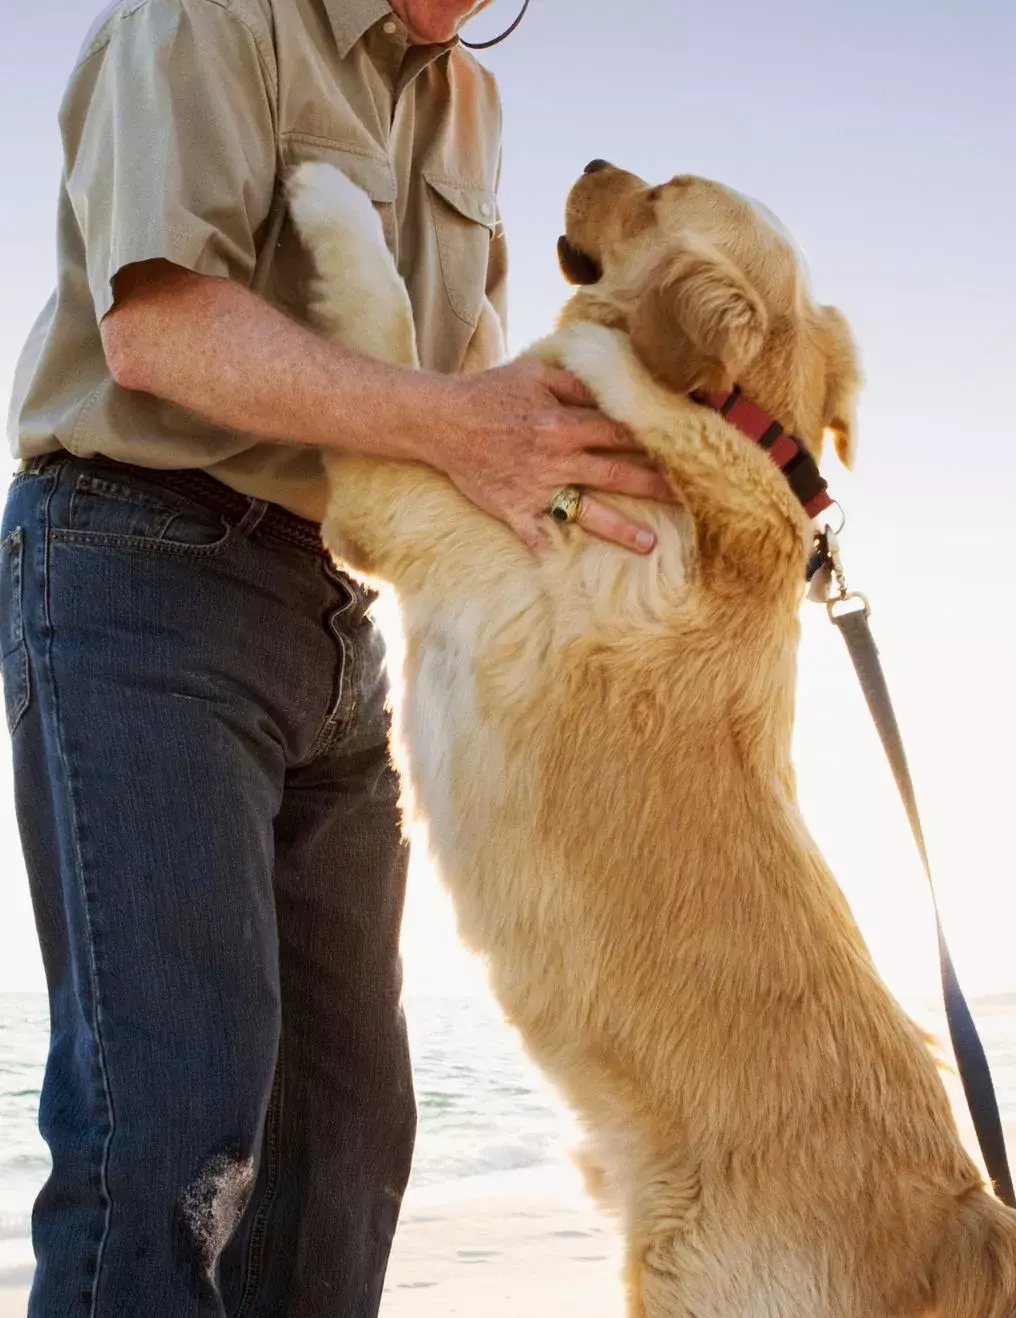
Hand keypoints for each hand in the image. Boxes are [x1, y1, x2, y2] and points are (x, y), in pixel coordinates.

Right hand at [418, 359, 671, 551]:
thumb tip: (614, 383)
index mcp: (564, 423)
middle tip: (691, 498)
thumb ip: (577, 382)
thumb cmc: (490, 392)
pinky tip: (568, 570)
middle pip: (616, 473)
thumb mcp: (536, 373)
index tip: (687, 449)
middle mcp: (556, 458)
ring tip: (650, 545)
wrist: (441, 420)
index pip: (621, 432)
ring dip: (619, 528)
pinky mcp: (513, 509)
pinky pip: (534, 535)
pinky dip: (548, 550)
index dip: (655, 439)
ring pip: (586, 510)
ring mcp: (535, 488)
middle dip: (656, 484)